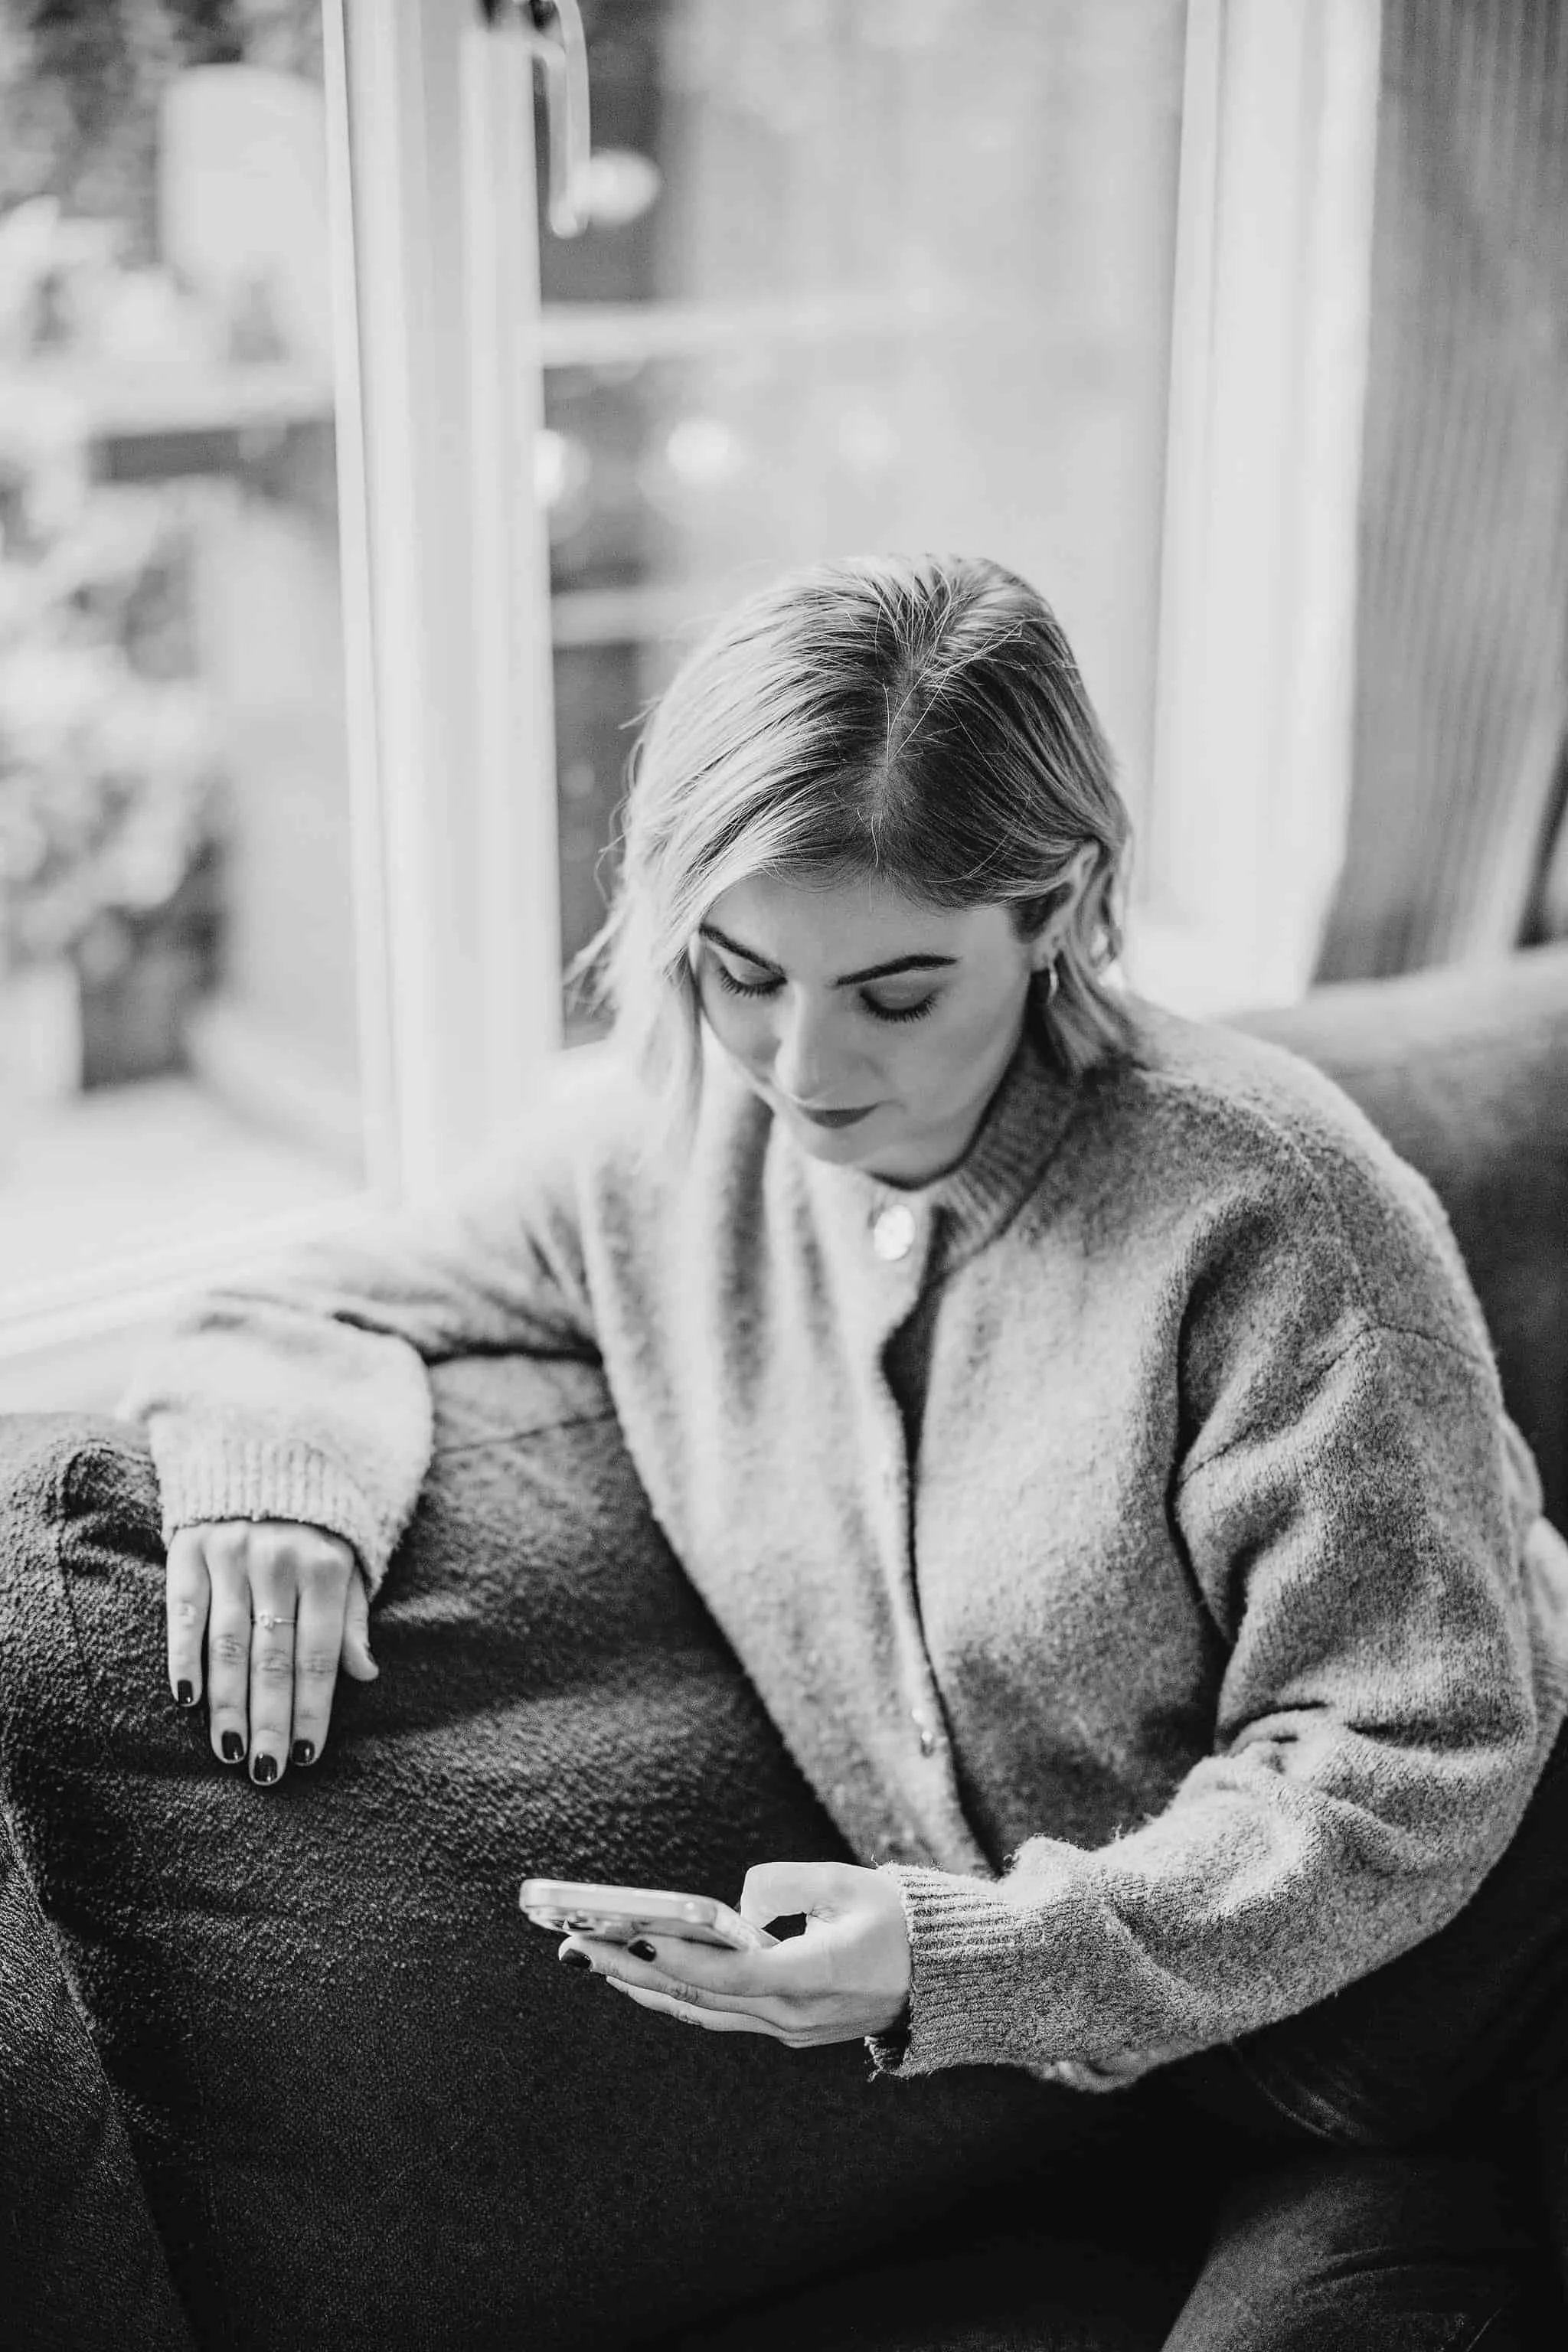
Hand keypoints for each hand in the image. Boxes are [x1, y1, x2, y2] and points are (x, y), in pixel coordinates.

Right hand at [165, 1519, 378, 1784]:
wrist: (263, 1454)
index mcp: (324, 1567)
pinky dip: (183, 1655)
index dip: (313, 1707)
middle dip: (270, 1719)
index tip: (308, 1756)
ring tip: (230, 1751)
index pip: (318, 1654)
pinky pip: (183, 1611)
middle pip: (272, 1656)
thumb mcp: (346, 1564)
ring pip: (228, 1642)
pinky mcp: (188, 1547)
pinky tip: (187, 1699)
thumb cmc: (314, 1528)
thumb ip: (350, 1619)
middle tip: (267, 1772)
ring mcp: (229, 1553)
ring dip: (227, 1703)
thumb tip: (367, 1673)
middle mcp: (276, 1560)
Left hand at [560, 1860, 911, 2047]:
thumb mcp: (850, 1883)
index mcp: (816, 1978)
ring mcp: (786, 2029)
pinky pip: (715, 2015)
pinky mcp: (782, 2029)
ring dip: (640, 1985)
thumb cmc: (895, 1919)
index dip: (679, 1956)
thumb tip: (736, 1906)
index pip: (732, 1973)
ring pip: (699, 2011)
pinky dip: (672, 1995)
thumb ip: (787, 1884)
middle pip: (698, 1995)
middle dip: (631, 1968)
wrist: (937, 1976)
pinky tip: (637, 1979)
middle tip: (572, 1945)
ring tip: (588, 1959)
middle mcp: (794, 2015)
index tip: (630, 1932)